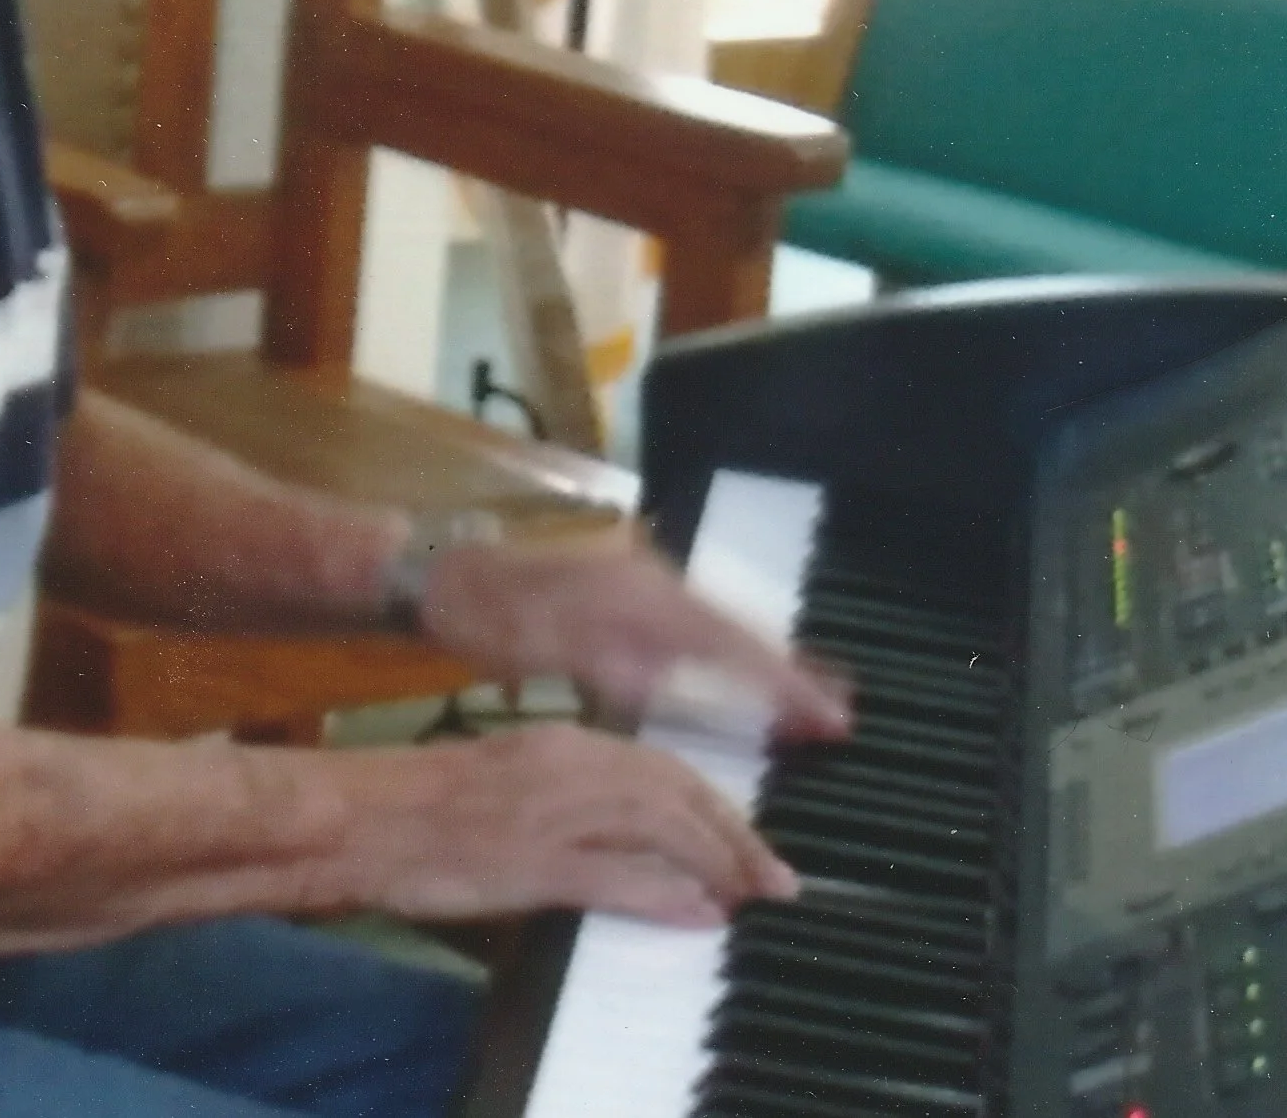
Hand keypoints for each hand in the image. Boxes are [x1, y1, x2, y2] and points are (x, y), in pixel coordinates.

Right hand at [350, 722, 797, 926]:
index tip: (747, 838)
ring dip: (718, 861)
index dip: (714, 805)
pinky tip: (700, 914)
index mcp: (560, 742)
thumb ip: (567, 797)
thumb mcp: (506, 780)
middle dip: (735, 834)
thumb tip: (624, 835)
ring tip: (754, 893)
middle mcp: (567, 767)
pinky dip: (667, 895)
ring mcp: (552, 815)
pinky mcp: (532, 863)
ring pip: (661, 828)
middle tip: (776, 874)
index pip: (661, 767)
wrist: (358, 812)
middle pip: (677, 792)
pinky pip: (619, 878)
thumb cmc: (421, 800)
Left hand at [417, 523, 851, 740]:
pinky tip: (747, 669)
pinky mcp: (631, 585)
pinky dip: (726, 646)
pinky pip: (694, 619)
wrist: (445, 572)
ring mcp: (642, 575)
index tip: (831, 715)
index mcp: (637, 592)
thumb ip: (608, 667)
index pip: (727, 640)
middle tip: (842, 711)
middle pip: (735, 627)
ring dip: (762, 659)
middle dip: (789, 670)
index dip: (780, 680)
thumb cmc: (488, 617)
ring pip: (718, 622)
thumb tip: (663, 687)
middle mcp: (652, 574)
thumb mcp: (544, 650)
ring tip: (814, 696)